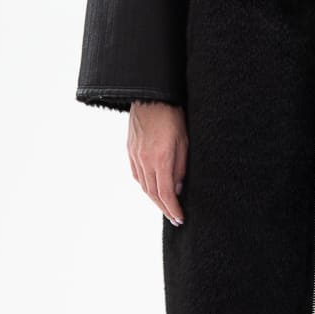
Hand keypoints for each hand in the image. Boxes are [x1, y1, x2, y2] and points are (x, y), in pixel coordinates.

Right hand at [128, 101, 188, 226]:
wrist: (151, 95)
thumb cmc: (172, 115)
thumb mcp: (184, 140)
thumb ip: (180, 167)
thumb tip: (176, 189)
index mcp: (160, 158)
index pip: (165, 193)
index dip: (172, 208)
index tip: (180, 218)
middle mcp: (144, 160)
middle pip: (153, 193)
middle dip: (164, 208)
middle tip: (174, 218)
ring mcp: (134, 155)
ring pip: (143, 185)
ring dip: (154, 199)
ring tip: (165, 207)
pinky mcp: (129, 150)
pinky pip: (136, 174)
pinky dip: (144, 185)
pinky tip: (152, 189)